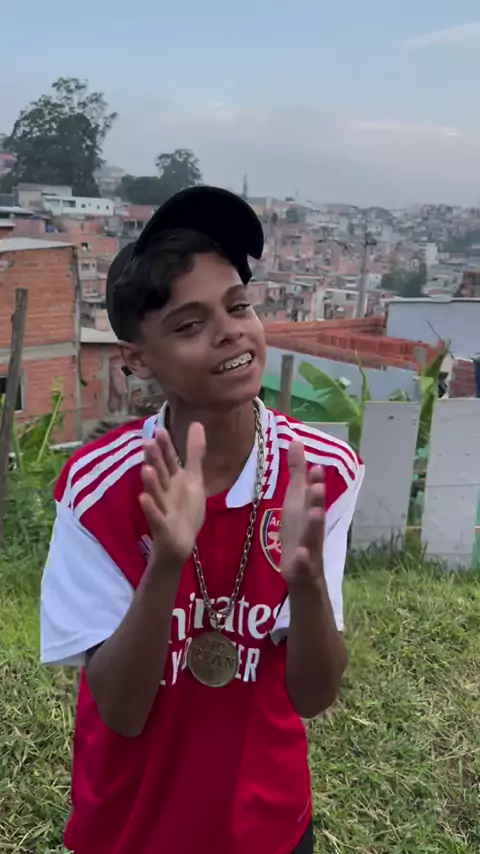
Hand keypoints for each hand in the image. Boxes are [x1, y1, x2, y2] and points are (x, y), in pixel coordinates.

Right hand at [139, 423, 205, 566]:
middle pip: (160, 474)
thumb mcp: (193, 478)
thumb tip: (197, 423)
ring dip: (150, 482)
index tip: (160, 429)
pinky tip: (143, 499)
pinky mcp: (161, 527)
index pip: (168, 460)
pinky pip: (155, 517)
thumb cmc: (184, 508)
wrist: (180, 542)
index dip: (165, 447)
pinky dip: (150, 509)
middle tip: (147, 443)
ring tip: (145, 469)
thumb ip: (194, 453)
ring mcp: (161, 508)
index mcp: (173, 479)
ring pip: (155, 493)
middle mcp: (164, 491)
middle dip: (154, 460)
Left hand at [280, 442, 324, 587]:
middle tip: (317, 484)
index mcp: (308, 514)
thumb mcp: (296, 502)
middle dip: (316, 499)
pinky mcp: (301, 572)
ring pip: (313, 538)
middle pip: (315, 514)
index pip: (312, 496)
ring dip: (314, 526)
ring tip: (315, 512)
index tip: (315, 465)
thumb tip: (296, 440)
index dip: (314, 482)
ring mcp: (309, 552)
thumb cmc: (300, 534)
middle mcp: (311, 530)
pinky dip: (302, 561)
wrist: (305, 578)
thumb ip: (298, 473)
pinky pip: (302, 567)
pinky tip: (299, 554)